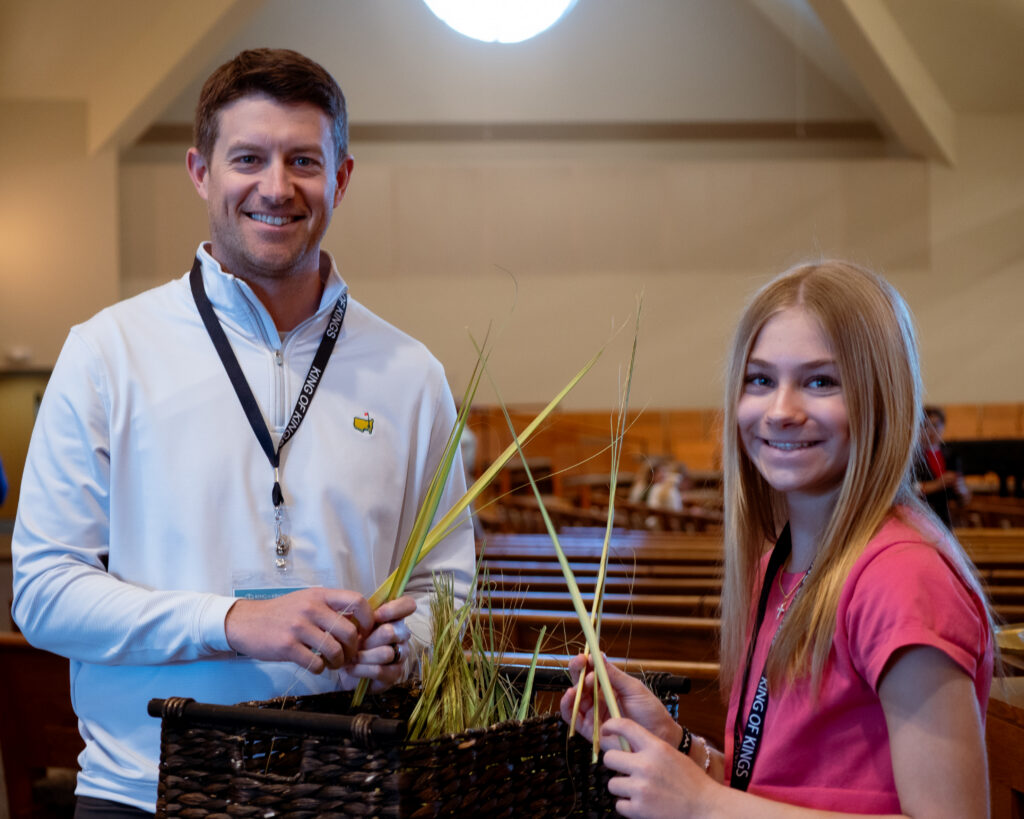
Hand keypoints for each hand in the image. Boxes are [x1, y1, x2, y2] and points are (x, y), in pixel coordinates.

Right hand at [225, 587, 372, 672]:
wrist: (246, 621)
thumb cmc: (281, 613)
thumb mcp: (307, 600)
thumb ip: (330, 607)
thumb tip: (359, 620)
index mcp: (320, 595)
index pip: (357, 600)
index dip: (368, 619)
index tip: (366, 632)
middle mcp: (311, 608)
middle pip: (349, 631)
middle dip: (353, 649)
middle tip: (348, 655)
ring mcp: (299, 627)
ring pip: (334, 650)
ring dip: (338, 662)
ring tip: (334, 663)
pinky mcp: (287, 646)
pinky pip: (315, 663)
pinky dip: (320, 669)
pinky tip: (316, 666)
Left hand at [338, 595, 417, 691]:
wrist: (347, 668)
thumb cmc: (352, 641)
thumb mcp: (354, 623)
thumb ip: (361, 614)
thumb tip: (363, 610)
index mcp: (394, 617)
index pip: (408, 605)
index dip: (393, 609)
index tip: (375, 616)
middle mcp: (402, 635)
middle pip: (391, 632)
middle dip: (368, 639)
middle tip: (354, 643)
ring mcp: (401, 655)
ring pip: (386, 653)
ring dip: (363, 656)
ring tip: (351, 657)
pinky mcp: (395, 674)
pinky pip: (379, 670)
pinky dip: (361, 669)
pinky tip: (351, 668)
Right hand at [559, 653, 680, 746]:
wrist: (659, 736)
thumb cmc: (650, 711)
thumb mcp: (633, 688)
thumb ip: (614, 675)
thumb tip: (599, 656)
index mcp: (609, 687)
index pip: (591, 672)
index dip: (585, 663)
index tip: (585, 656)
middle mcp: (599, 700)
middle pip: (580, 683)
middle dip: (577, 671)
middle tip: (579, 664)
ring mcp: (594, 715)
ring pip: (575, 699)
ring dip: (574, 689)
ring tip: (580, 685)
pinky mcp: (591, 731)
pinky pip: (573, 719)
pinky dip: (568, 707)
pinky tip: (570, 697)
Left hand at [600, 718, 711, 818]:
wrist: (705, 807)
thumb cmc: (690, 781)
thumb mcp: (670, 755)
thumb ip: (648, 748)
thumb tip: (624, 744)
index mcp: (656, 747)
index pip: (624, 726)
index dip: (610, 725)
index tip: (606, 729)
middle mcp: (645, 765)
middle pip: (609, 757)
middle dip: (615, 764)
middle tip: (625, 769)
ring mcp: (641, 788)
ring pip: (612, 784)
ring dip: (622, 788)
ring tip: (638, 790)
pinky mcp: (639, 810)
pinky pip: (619, 805)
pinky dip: (628, 806)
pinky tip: (642, 804)